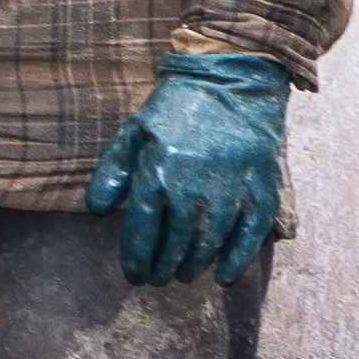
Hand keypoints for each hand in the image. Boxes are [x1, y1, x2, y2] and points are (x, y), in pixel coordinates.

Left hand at [85, 51, 290, 283]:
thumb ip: (113, 172)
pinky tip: (222, 275)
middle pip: (175, 244)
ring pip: (209, 244)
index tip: (134, 275)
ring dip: (193, 266)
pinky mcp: (261, 189)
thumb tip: (97, 211)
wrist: (233, 79)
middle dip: (162, 268)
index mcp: (157, 172)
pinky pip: (249, 236)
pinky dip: (235, 260)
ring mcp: (231, 190)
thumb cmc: (177, 108)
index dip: (136, 259)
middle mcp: (193, 186)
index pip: (142, 232)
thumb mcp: (134, 131)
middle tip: (156, 279)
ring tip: (182, 275)